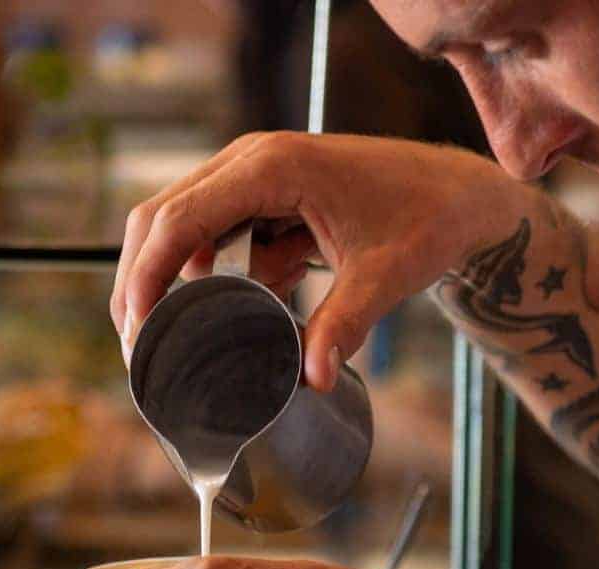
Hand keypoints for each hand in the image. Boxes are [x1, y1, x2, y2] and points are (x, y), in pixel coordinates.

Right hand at [110, 133, 533, 388]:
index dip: (147, 273)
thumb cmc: (427, 222)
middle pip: (162, 216)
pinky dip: (218, 268)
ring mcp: (254, 171)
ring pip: (183, 223)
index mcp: (273, 167)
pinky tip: (244, 298)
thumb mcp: (384, 277)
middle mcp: (252, 158)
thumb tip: (311, 381)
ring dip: (177, 275)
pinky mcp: (265, 190)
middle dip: (143, 279)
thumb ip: (343, 325)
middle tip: (140, 345)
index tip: (137, 327)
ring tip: (183, 333)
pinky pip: (217, 230)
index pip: (180, 218)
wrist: (461, 195)